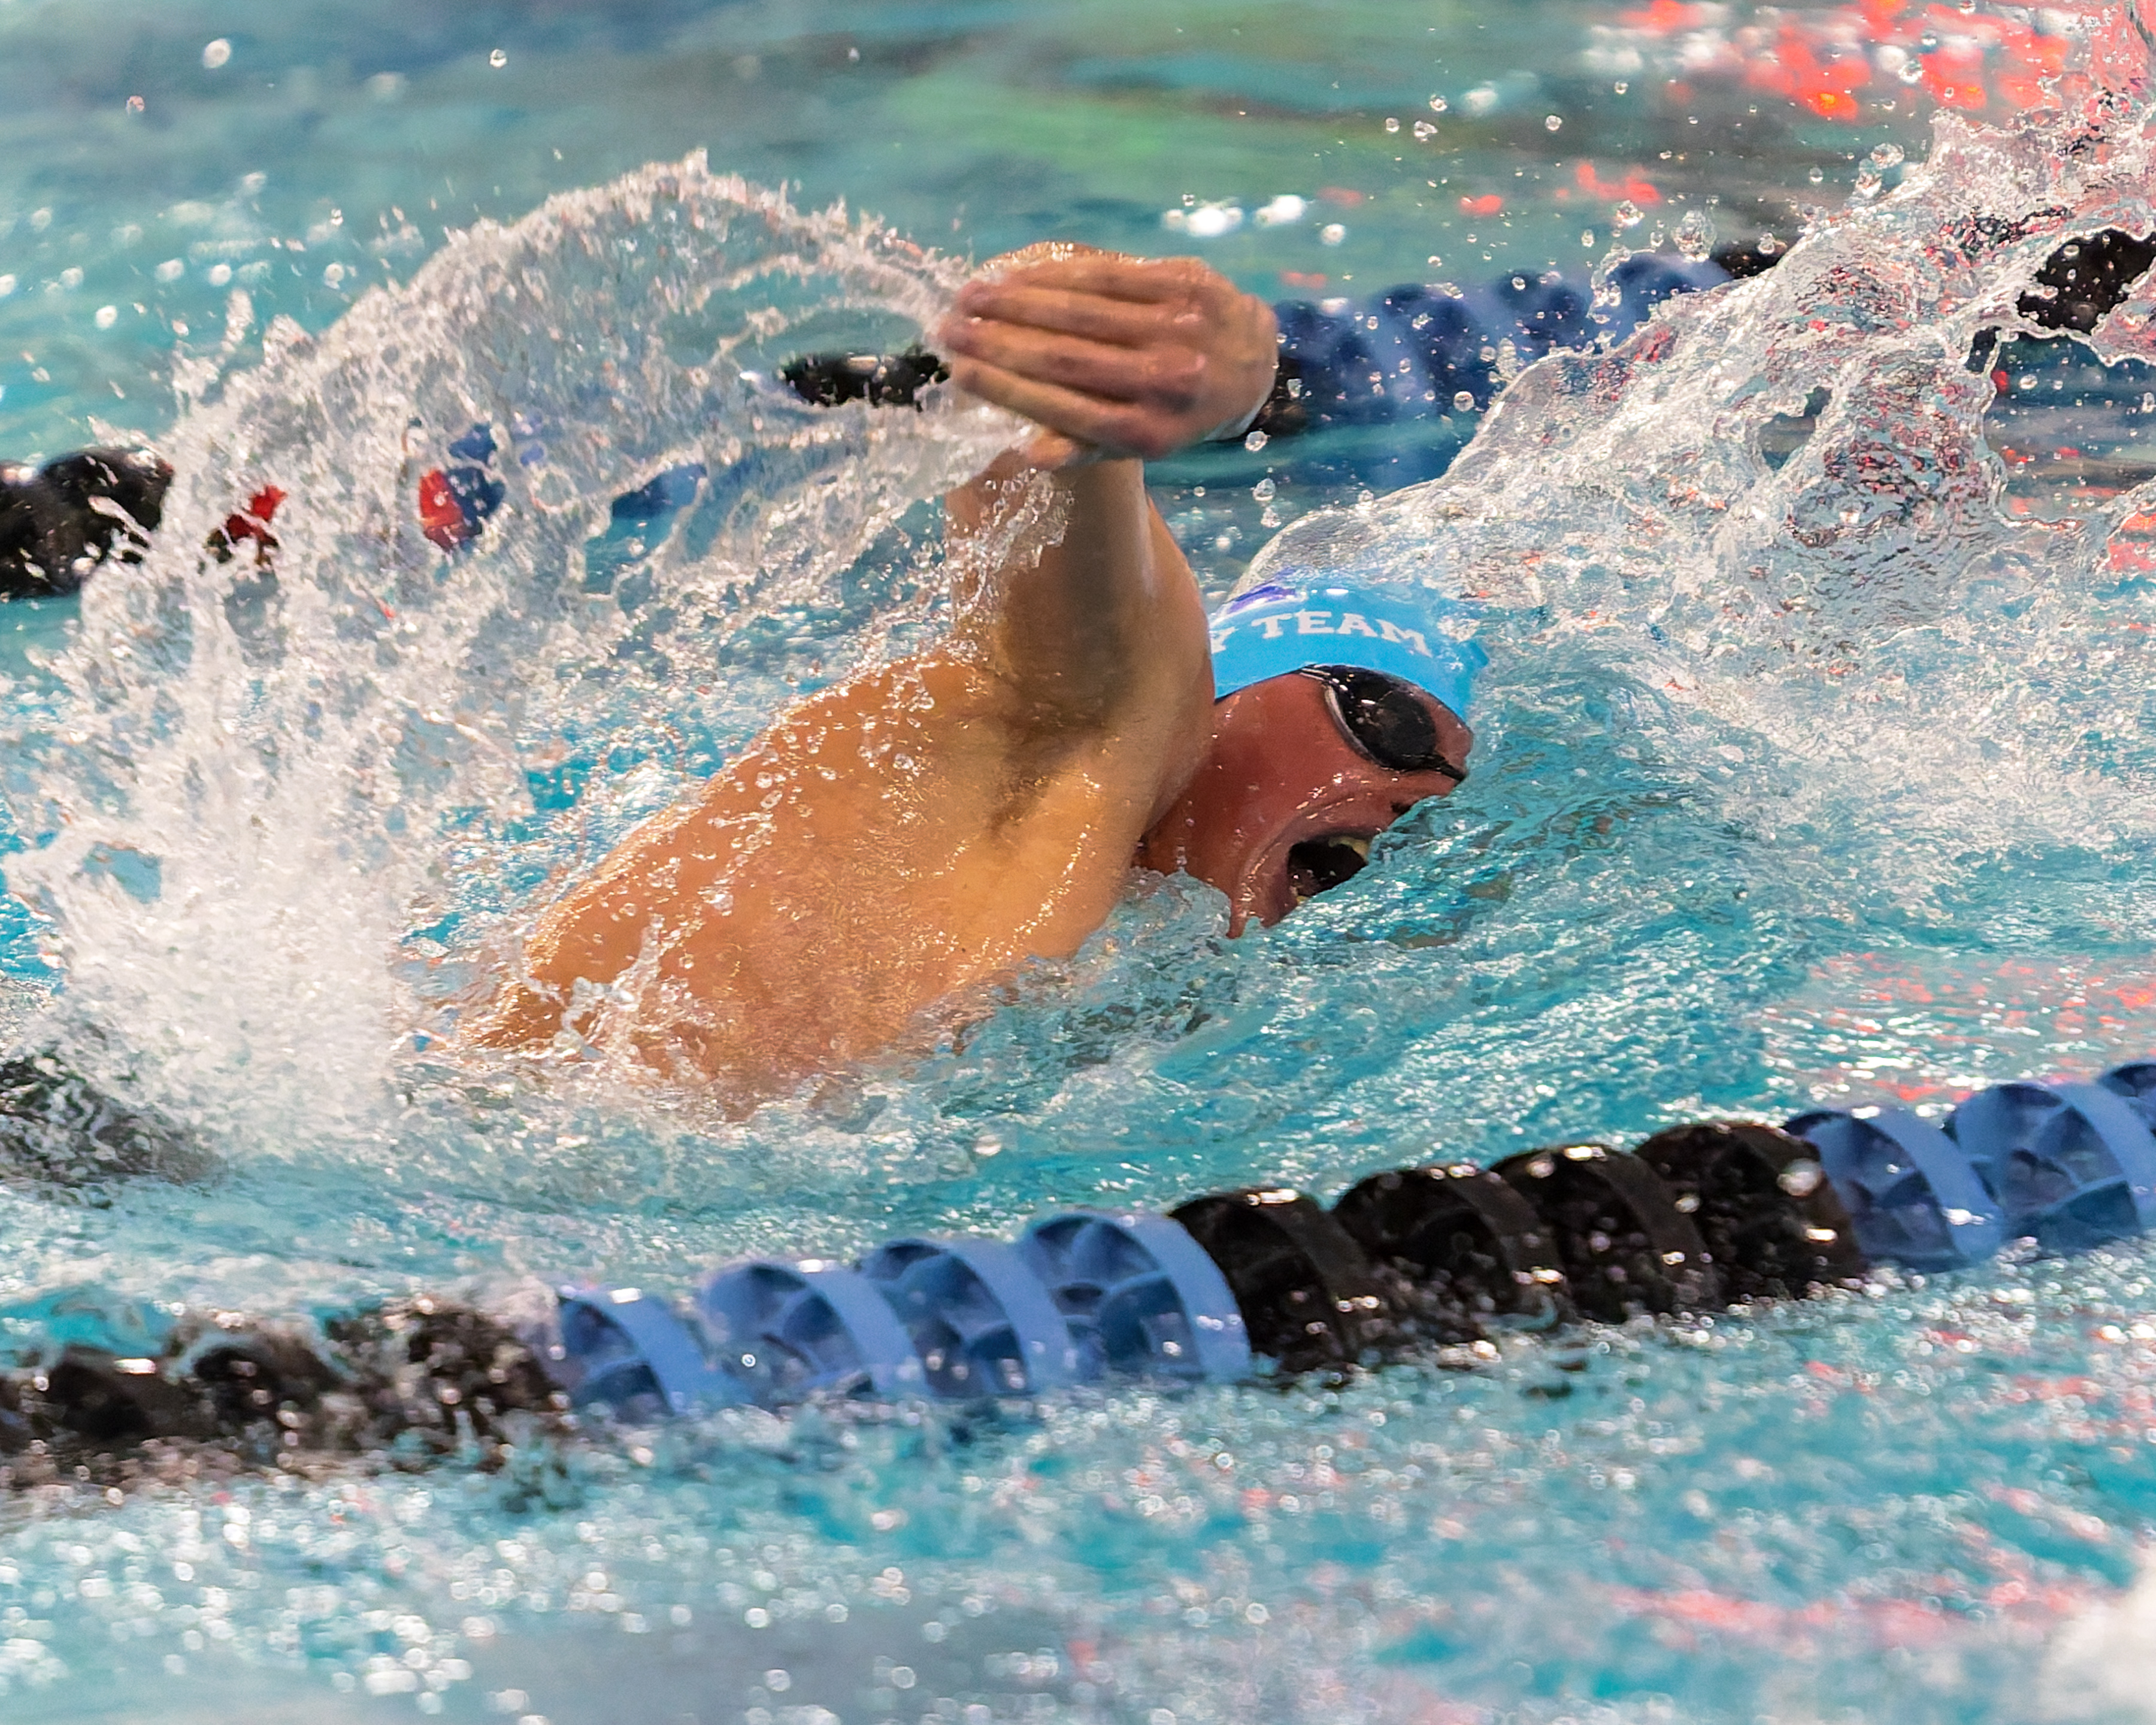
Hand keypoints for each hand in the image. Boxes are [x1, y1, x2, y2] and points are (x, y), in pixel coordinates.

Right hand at [933, 246, 1277, 466]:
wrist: (1251, 361)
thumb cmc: (1175, 408)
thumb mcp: (1137, 440)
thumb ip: (1085, 446)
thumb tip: (1029, 455)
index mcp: (1149, 432)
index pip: (1062, 408)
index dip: (1006, 388)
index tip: (958, 371)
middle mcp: (1167, 383)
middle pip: (1065, 357)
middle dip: (997, 340)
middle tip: (948, 328)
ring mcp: (1179, 329)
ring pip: (1080, 310)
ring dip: (1016, 300)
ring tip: (970, 295)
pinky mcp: (1185, 283)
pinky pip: (1107, 274)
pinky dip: (1056, 272)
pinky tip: (1017, 272)